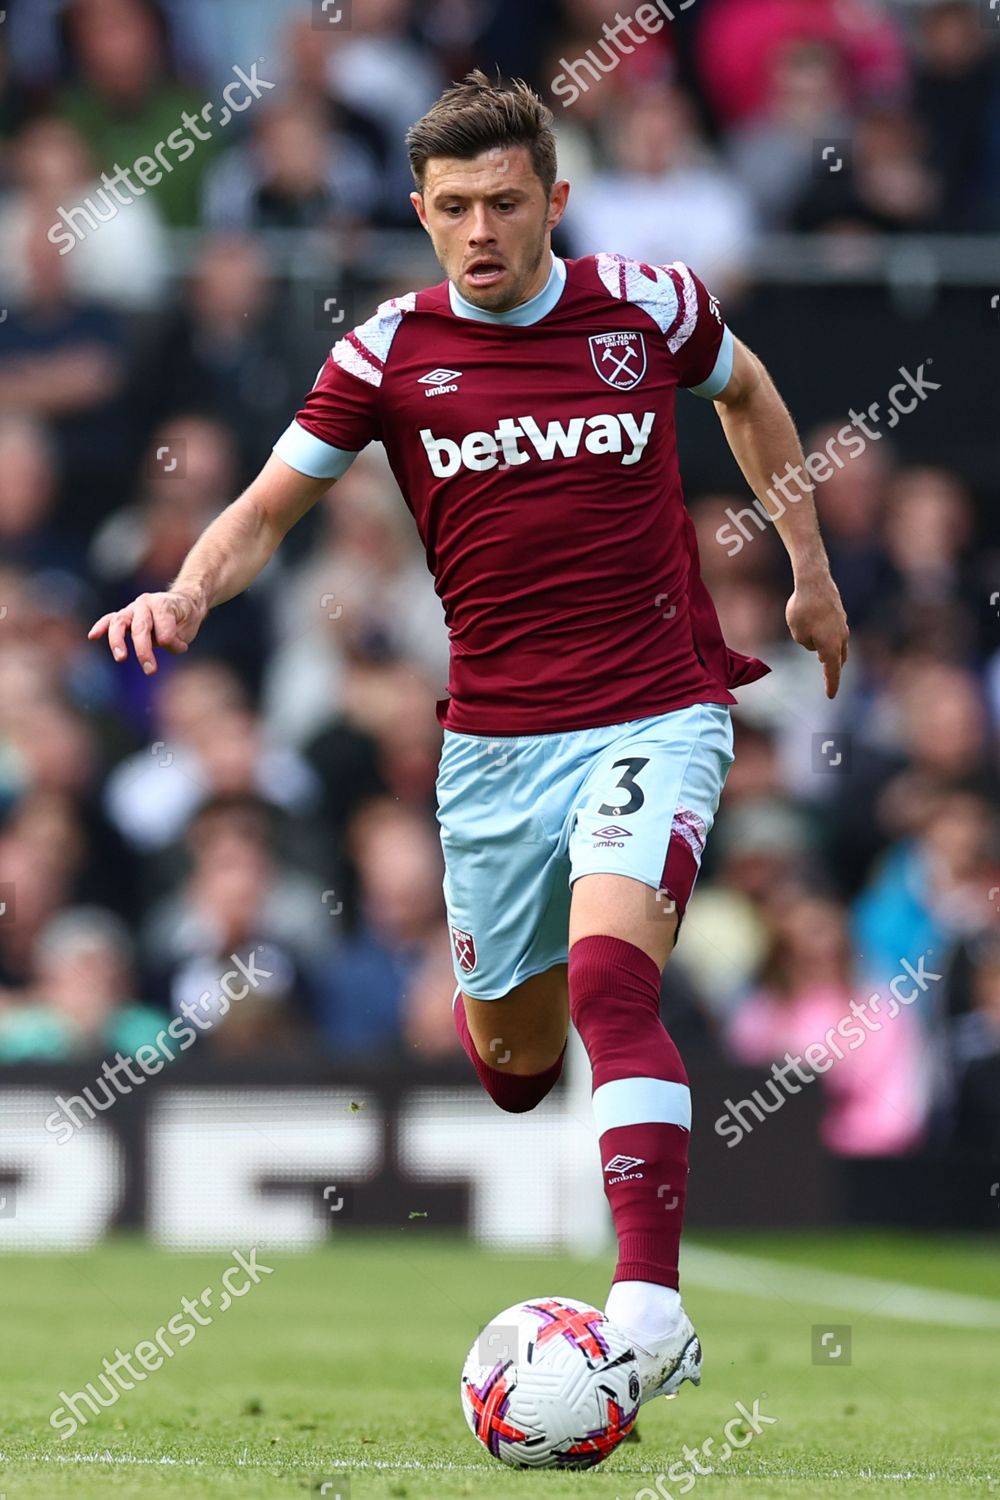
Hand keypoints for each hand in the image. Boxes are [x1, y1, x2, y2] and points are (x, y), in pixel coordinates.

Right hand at [88, 589, 205, 673]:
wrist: (182, 604)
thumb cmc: (184, 618)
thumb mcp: (188, 628)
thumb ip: (175, 638)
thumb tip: (163, 644)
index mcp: (163, 604)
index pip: (163, 625)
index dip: (172, 640)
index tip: (181, 648)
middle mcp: (145, 603)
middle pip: (140, 627)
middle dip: (144, 650)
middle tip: (150, 670)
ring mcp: (132, 609)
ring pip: (119, 622)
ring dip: (118, 641)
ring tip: (121, 658)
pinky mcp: (124, 616)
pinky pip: (109, 620)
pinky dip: (100, 627)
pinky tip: (92, 636)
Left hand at [785, 573, 848, 698]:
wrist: (814, 581)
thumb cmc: (803, 609)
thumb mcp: (797, 633)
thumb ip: (806, 643)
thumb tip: (814, 641)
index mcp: (831, 646)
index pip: (833, 671)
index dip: (832, 685)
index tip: (831, 696)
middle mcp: (841, 637)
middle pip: (838, 659)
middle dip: (834, 670)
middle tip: (831, 681)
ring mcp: (842, 624)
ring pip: (839, 644)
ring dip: (833, 653)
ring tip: (826, 660)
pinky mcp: (839, 613)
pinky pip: (835, 630)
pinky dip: (830, 637)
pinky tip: (823, 634)